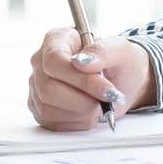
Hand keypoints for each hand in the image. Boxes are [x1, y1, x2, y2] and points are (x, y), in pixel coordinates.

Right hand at [27, 28, 156, 130]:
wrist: (124, 82)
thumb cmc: (120, 61)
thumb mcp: (120, 50)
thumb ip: (102, 52)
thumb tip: (80, 62)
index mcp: (56, 40)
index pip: (54, 61)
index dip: (80, 79)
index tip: (107, 89)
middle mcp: (41, 63)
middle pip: (48, 88)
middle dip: (83, 99)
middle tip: (108, 99)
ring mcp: (38, 87)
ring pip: (48, 108)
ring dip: (82, 112)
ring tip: (101, 103)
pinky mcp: (41, 109)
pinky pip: (52, 123)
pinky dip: (77, 122)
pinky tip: (91, 112)